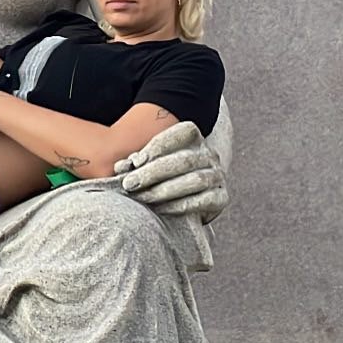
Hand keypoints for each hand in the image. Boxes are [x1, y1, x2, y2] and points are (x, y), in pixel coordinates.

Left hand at [113, 121, 227, 222]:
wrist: (186, 202)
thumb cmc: (162, 178)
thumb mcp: (148, 166)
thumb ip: (136, 163)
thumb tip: (121, 167)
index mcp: (194, 139)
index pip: (184, 132)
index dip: (159, 145)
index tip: (136, 161)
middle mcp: (209, 155)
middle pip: (184, 160)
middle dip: (153, 172)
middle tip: (129, 184)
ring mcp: (217, 176)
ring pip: (195, 180)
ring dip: (164, 190)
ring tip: (141, 197)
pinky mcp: (221, 198)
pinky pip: (204, 201)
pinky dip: (180, 205)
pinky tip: (160, 210)